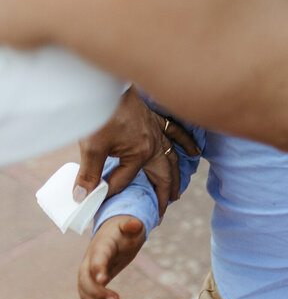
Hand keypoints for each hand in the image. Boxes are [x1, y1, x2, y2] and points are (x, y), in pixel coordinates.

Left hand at [75, 90, 198, 215]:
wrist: (108, 85)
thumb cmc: (101, 114)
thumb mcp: (91, 146)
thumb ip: (89, 174)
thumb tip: (82, 197)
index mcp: (140, 153)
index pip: (124, 180)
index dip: (108, 190)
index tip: (95, 198)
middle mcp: (154, 145)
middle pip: (162, 175)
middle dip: (162, 195)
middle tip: (161, 212)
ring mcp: (158, 132)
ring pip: (173, 157)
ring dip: (176, 176)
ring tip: (176, 193)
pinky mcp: (156, 120)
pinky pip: (177, 133)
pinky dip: (186, 143)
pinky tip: (194, 151)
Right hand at [77, 216, 145, 298]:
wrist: (113, 233)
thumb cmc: (123, 229)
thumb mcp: (129, 225)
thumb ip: (131, 224)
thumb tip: (136, 224)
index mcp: (100, 246)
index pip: (96, 258)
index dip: (98, 268)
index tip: (103, 280)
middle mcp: (89, 260)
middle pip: (85, 279)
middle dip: (97, 292)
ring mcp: (88, 272)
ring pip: (84, 291)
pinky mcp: (92, 281)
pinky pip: (89, 297)